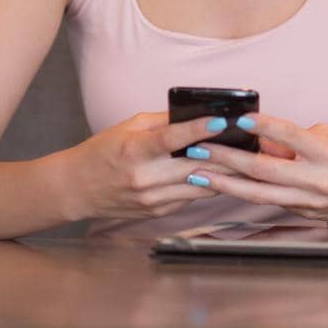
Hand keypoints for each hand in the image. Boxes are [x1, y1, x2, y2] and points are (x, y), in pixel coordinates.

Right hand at [70, 111, 243, 221]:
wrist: (77, 188)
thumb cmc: (103, 151)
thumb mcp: (129, 127)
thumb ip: (164, 122)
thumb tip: (198, 115)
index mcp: (134, 151)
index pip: (171, 139)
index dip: (198, 129)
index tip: (222, 120)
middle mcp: (144, 178)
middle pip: (194, 166)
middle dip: (225, 154)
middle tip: (250, 141)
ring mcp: (152, 199)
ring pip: (199, 186)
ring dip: (224, 172)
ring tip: (246, 158)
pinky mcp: (158, 212)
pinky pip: (191, 197)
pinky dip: (207, 184)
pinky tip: (224, 174)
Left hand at [180, 114, 327, 224]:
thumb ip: (298, 141)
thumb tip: (263, 141)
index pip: (290, 135)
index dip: (263, 126)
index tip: (237, 118)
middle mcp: (318, 180)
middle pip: (263, 170)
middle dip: (227, 158)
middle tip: (198, 148)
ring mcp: (310, 202)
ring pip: (259, 193)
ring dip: (225, 183)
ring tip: (198, 175)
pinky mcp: (305, 214)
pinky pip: (271, 201)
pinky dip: (245, 192)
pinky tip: (225, 185)